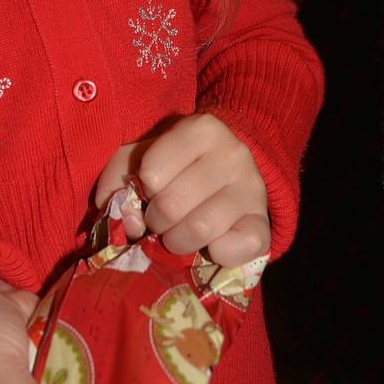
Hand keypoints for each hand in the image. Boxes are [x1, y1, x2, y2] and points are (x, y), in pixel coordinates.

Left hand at [95, 113, 269, 265]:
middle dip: (156, 221)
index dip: (144, 190)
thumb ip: (118, 178)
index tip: (152, 189)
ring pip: (200, 229)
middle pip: (171, 205)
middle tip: (161, 219)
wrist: (230, 171)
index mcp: (200, 129)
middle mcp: (232, 153)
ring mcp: (252, 188)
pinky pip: (241, 247)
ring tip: (178, 234)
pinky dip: (219, 254)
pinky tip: (210, 246)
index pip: (151, 173)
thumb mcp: (144, 155)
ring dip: (179, 242)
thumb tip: (126, 221)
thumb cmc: (178, 163)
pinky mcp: (264, 222)